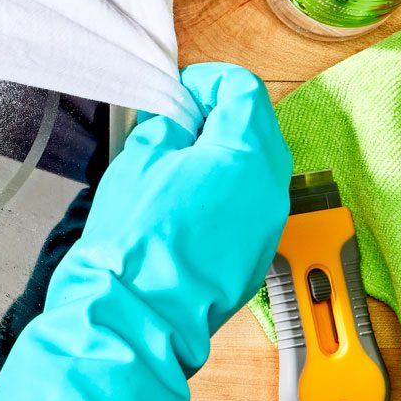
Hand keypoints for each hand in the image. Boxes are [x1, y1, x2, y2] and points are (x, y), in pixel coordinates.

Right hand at [0, 63, 290, 400]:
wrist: (136, 317)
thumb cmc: (131, 244)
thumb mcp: (137, 160)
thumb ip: (166, 126)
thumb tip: (178, 116)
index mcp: (242, 154)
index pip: (241, 89)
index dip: (206, 84)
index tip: (178, 96)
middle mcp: (268, 187)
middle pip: (256, 126)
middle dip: (217, 118)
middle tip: (172, 127)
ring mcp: (268, 225)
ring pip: (257, 168)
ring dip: (222, 157)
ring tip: (172, 169)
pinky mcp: (257, 254)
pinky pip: (251, 206)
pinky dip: (226, 194)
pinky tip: (184, 206)